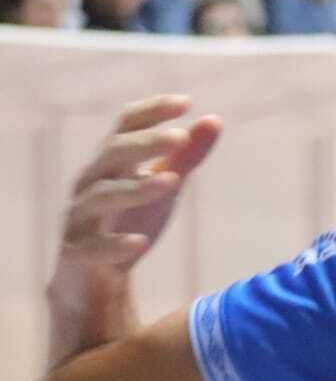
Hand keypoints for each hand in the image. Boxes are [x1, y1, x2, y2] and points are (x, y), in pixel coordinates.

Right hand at [48, 96, 220, 362]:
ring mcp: (80, 218)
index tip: (185, 102)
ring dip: (135, 188)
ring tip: (171, 182)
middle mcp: (91, 183)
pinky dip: (115, 243)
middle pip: (111, 154)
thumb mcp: (163, 186)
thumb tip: (213, 119)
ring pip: (100, 196)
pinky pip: (91, 246)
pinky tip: (140, 242)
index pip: (124, 126)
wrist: (94, 278)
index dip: (150, 111)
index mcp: (110, 163)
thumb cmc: (131, 219)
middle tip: (181, 137)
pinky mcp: (77, 253)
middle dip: (144, 144)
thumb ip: (185, 156)